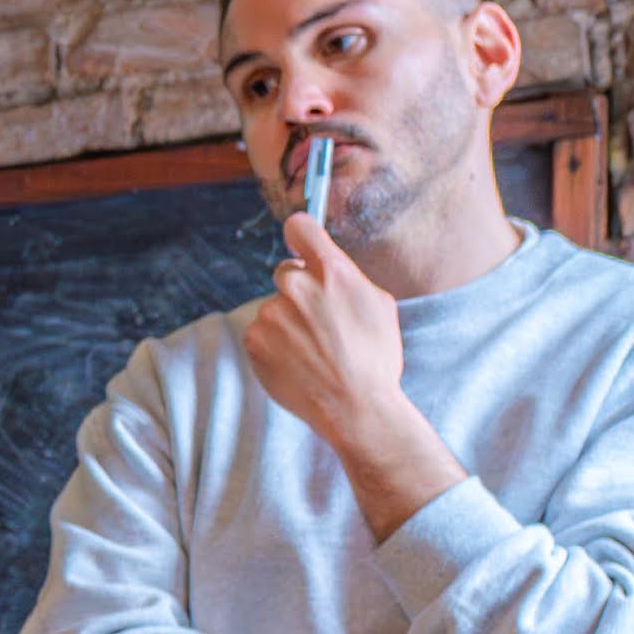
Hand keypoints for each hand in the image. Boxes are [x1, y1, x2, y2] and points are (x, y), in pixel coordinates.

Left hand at [243, 216, 466, 535]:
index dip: (300, 233)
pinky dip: (273, 345)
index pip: (302, 228)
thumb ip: (348, 279)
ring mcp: (272, 314)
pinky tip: (296, 362)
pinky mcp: (255, 340)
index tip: (299, 238)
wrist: (354, 405)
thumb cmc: (374, 358)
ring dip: (287, 322)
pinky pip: (261, 333)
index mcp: (333, 272)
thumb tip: (331, 267)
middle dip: (298, 289)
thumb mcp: (378, 305)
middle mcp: (298, 287)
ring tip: (313, 350)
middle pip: (285, 271)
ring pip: (274, 307)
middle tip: (317, 319)